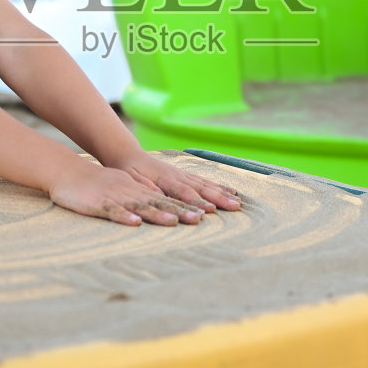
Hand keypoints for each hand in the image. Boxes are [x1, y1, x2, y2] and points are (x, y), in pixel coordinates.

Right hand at [48, 162, 211, 226]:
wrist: (69, 173)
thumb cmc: (100, 185)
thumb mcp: (128, 190)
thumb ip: (147, 199)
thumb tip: (170, 210)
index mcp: (142, 189)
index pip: (171, 197)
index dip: (190, 203)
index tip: (211, 212)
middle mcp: (134, 191)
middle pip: (162, 200)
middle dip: (181, 209)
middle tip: (201, 218)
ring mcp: (117, 196)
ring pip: (141, 204)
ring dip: (157, 213)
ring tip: (173, 221)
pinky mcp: (99, 202)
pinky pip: (113, 210)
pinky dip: (124, 215)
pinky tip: (134, 222)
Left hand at [113, 152, 243, 215]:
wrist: (130, 155)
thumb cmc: (129, 171)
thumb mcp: (131, 180)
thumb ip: (145, 188)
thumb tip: (159, 197)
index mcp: (164, 178)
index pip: (182, 191)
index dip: (195, 201)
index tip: (207, 212)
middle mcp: (177, 174)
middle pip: (200, 187)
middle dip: (218, 198)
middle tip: (234, 207)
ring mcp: (184, 173)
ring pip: (206, 183)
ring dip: (223, 193)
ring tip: (238, 203)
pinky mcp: (187, 174)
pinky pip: (205, 180)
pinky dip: (220, 186)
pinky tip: (232, 192)